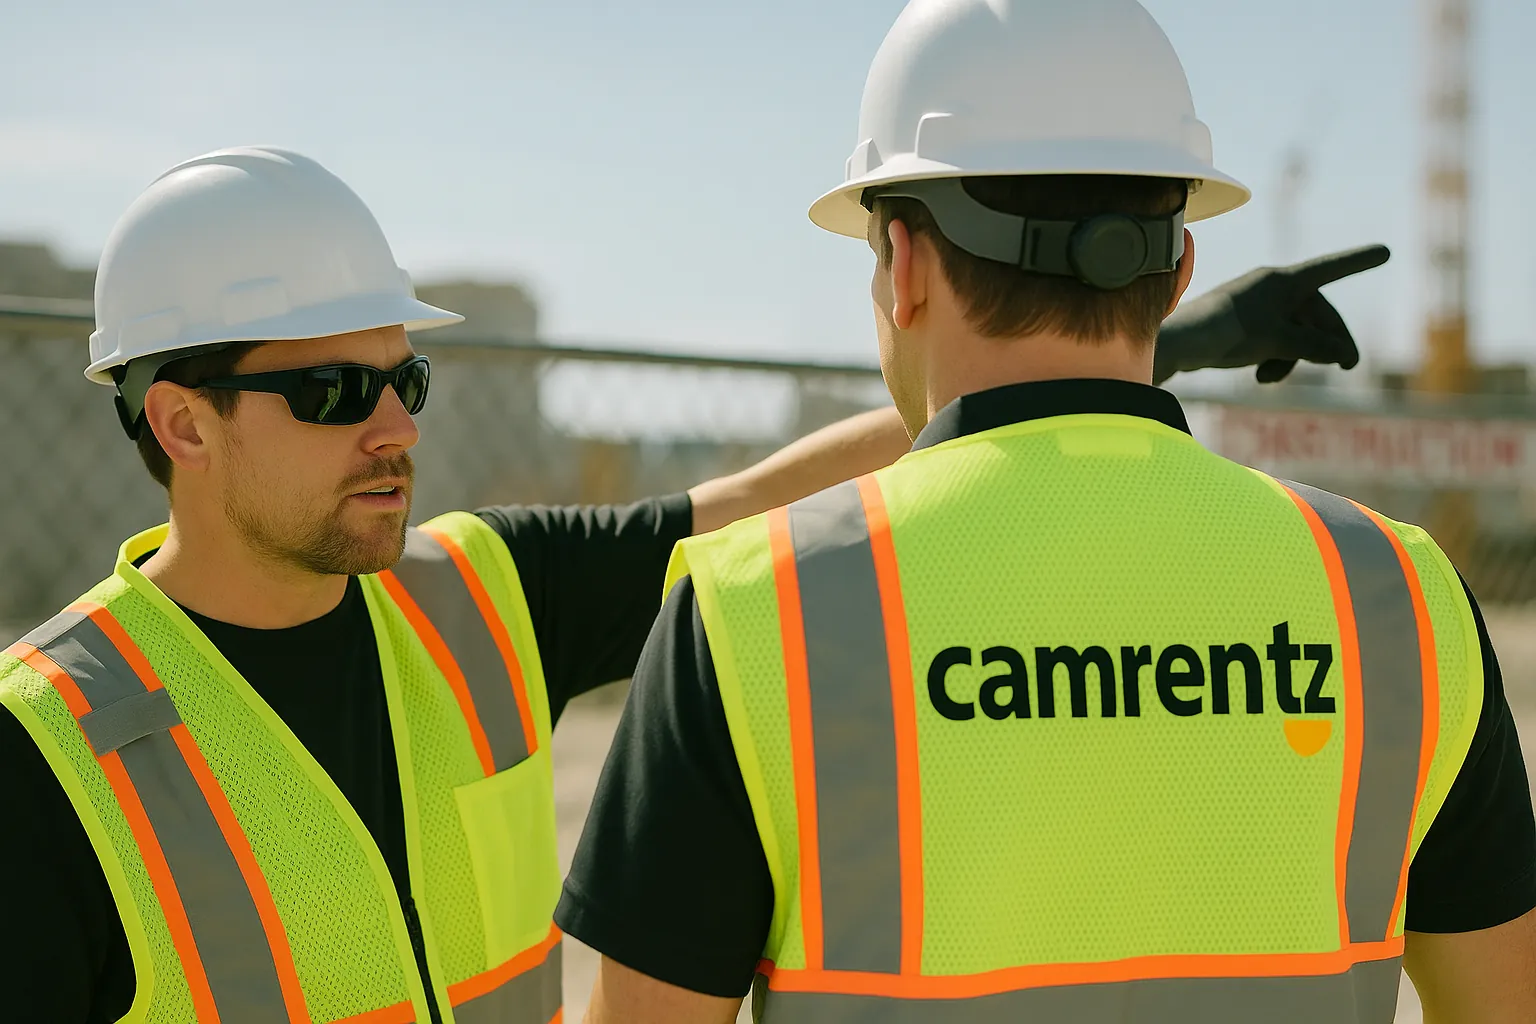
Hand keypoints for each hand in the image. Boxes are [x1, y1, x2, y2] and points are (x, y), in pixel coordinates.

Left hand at [1153, 245, 1390, 384]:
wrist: (1179, 344)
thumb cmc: (1230, 333)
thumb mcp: (1280, 341)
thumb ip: (1315, 346)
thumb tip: (1340, 353)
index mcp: (1283, 280)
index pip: (1330, 269)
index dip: (1358, 262)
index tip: (1385, 251)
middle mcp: (1271, 287)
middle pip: (1315, 314)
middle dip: (1327, 342)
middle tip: (1346, 367)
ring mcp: (1256, 305)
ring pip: (1294, 332)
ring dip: (1293, 358)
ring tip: (1271, 378)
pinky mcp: (1242, 324)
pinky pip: (1272, 339)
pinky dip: (1273, 358)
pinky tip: (1260, 376)